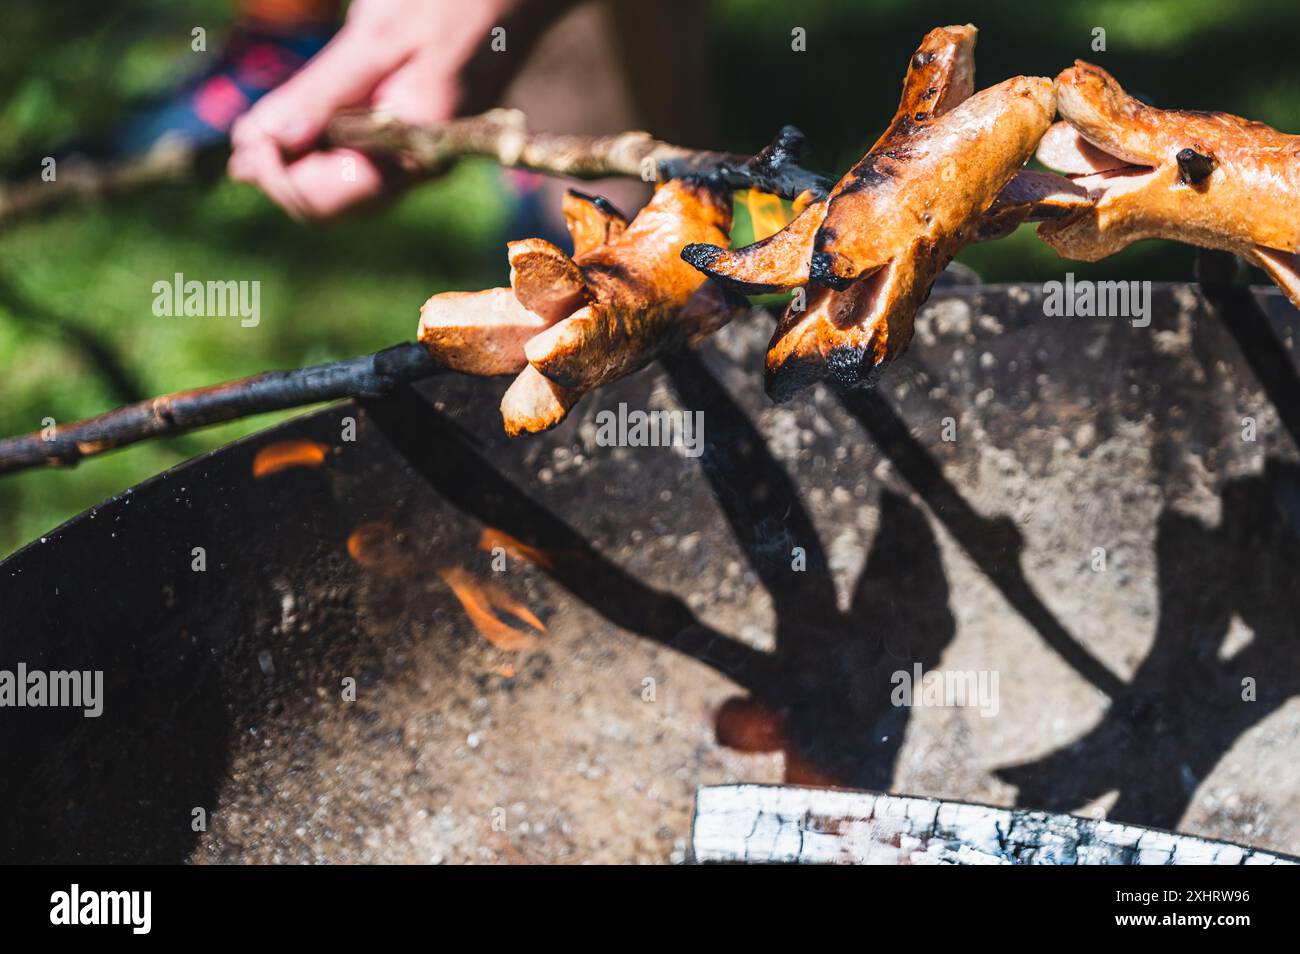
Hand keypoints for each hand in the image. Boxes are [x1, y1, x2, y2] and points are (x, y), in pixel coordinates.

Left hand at [228, 0, 517, 217]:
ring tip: (253, 138)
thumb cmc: (452, 2)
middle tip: (239, 140)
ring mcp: (416, 160)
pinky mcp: (411, 142)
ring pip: (339, 193)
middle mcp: (417, 168)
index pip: (329, 198)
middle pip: (330, 207)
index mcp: (415, 150)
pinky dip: (315, 154)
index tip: (242, 136)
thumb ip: (322, 93)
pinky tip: (288, 132)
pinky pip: (354, 168)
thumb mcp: (379, 37)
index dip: (277, 174)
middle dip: (279, 177)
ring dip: (293, 169)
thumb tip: (263, 141)